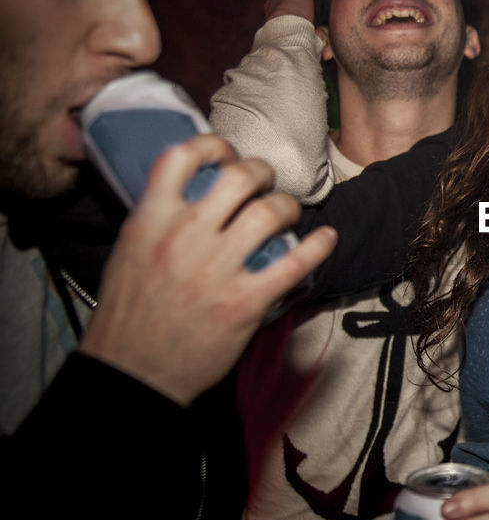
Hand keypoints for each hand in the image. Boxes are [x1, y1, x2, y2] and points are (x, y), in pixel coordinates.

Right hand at [79, 134, 336, 404]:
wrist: (133, 374)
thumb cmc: (130, 315)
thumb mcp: (130, 253)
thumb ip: (160, 220)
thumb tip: (195, 194)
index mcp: (150, 221)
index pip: (182, 157)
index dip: (213, 145)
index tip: (227, 154)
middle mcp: (184, 237)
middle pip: (239, 178)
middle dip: (262, 172)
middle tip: (266, 183)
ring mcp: (216, 270)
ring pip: (271, 213)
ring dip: (289, 207)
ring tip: (289, 213)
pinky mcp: (244, 303)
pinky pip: (294, 263)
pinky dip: (318, 246)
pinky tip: (327, 239)